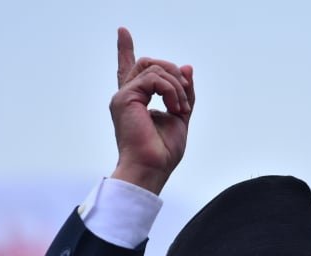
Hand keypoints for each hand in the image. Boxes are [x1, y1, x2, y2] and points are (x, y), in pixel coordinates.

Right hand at [110, 27, 194, 193]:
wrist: (152, 168)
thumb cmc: (162, 152)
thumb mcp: (180, 117)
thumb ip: (184, 93)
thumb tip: (187, 67)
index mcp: (135, 101)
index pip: (129, 69)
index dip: (125, 50)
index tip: (122, 32)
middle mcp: (126, 96)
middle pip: (149, 64)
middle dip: (174, 75)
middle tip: (186, 98)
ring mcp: (123, 96)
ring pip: (154, 68)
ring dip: (177, 86)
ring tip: (182, 108)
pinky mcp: (125, 98)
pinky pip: (154, 78)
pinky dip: (171, 90)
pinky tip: (176, 108)